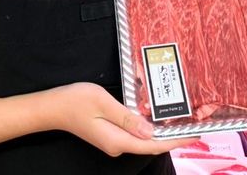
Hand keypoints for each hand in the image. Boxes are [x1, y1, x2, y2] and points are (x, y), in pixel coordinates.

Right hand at [48, 82, 196, 156]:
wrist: (53, 107)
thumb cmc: (76, 101)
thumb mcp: (103, 103)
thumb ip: (127, 117)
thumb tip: (150, 131)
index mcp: (117, 140)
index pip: (153, 144)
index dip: (175, 140)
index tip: (194, 136)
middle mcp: (117, 145)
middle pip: (150, 144)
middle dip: (171, 136)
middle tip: (192, 126)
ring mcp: (112, 142)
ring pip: (142, 140)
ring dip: (160, 133)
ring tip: (178, 123)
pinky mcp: (109, 136)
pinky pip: (133, 135)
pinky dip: (147, 129)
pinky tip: (155, 120)